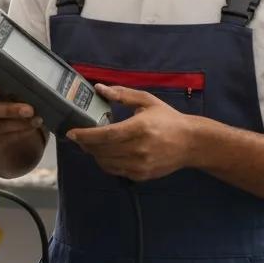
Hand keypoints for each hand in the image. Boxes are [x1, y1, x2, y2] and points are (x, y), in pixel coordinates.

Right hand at [0, 73, 43, 147]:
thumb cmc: (1, 91)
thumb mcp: (1, 84)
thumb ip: (8, 83)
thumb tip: (28, 86)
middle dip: (9, 110)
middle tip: (29, 110)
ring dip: (19, 124)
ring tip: (36, 120)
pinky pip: (2, 138)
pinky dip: (19, 133)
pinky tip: (31, 127)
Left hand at [67, 84, 196, 180]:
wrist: (192, 143)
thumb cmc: (168, 119)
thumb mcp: (146, 100)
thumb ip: (122, 94)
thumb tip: (99, 87)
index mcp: (139, 128)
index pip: (106, 134)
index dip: (86, 135)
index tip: (71, 132)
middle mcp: (139, 149)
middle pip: (103, 150)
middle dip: (85, 144)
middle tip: (77, 136)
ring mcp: (141, 165)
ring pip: (106, 163)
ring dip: (93, 154)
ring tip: (89, 144)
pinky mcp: (142, 175)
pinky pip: (116, 171)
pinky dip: (105, 163)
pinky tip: (105, 153)